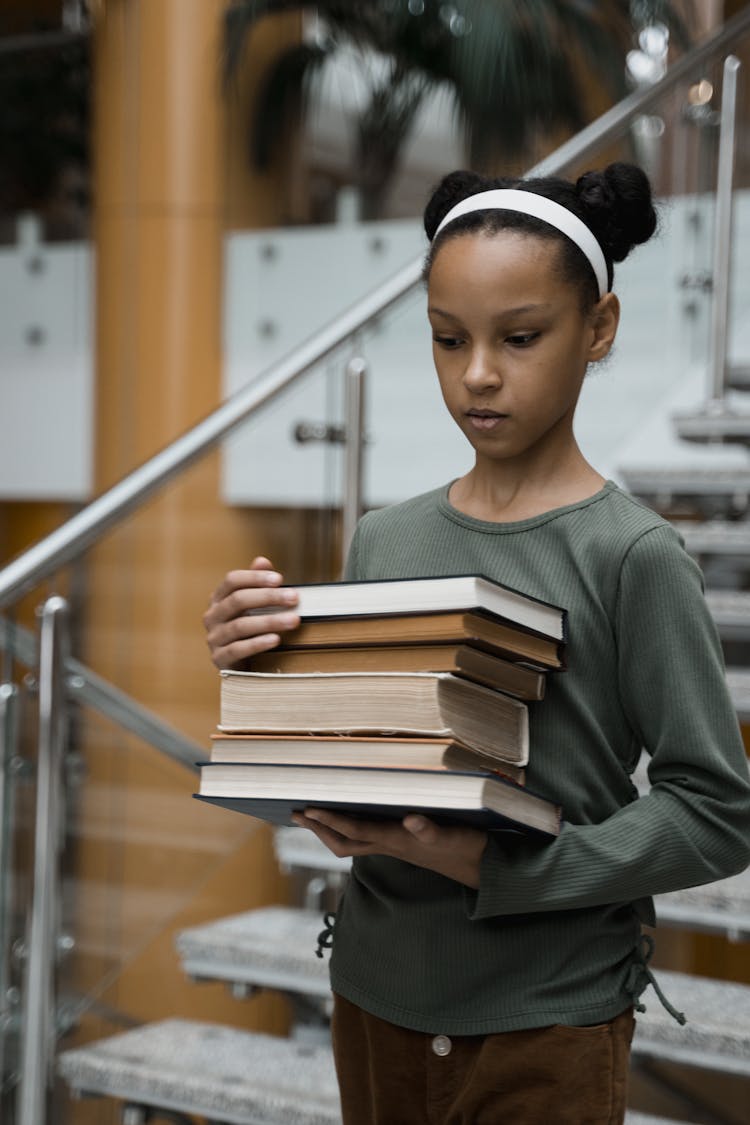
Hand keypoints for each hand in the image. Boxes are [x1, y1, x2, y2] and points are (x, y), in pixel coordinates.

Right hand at [203, 557, 299, 667]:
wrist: (238, 665)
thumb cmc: (248, 629)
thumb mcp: (252, 606)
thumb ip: (256, 583)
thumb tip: (262, 560)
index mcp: (218, 599)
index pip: (232, 581)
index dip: (255, 578)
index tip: (280, 579)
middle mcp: (212, 616)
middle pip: (237, 601)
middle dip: (268, 597)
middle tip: (294, 598)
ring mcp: (214, 638)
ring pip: (240, 626)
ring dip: (269, 621)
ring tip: (293, 620)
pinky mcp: (219, 659)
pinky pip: (238, 649)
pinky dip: (258, 643)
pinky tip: (276, 639)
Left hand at [292, 809, 487, 888]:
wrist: (481, 868)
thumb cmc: (467, 848)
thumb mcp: (453, 837)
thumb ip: (432, 830)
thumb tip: (411, 819)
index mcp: (397, 841)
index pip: (355, 831)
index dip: (331, 820)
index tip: (309, 809)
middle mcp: (390, 845)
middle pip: (343, 842)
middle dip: (318, 829)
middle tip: (295, 813)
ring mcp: (393, 846)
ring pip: (351, 843)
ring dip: (328, 830)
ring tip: (310, 816)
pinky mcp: (399, 844)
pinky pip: (364, 838)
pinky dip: (347, 828)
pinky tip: (342, 819)